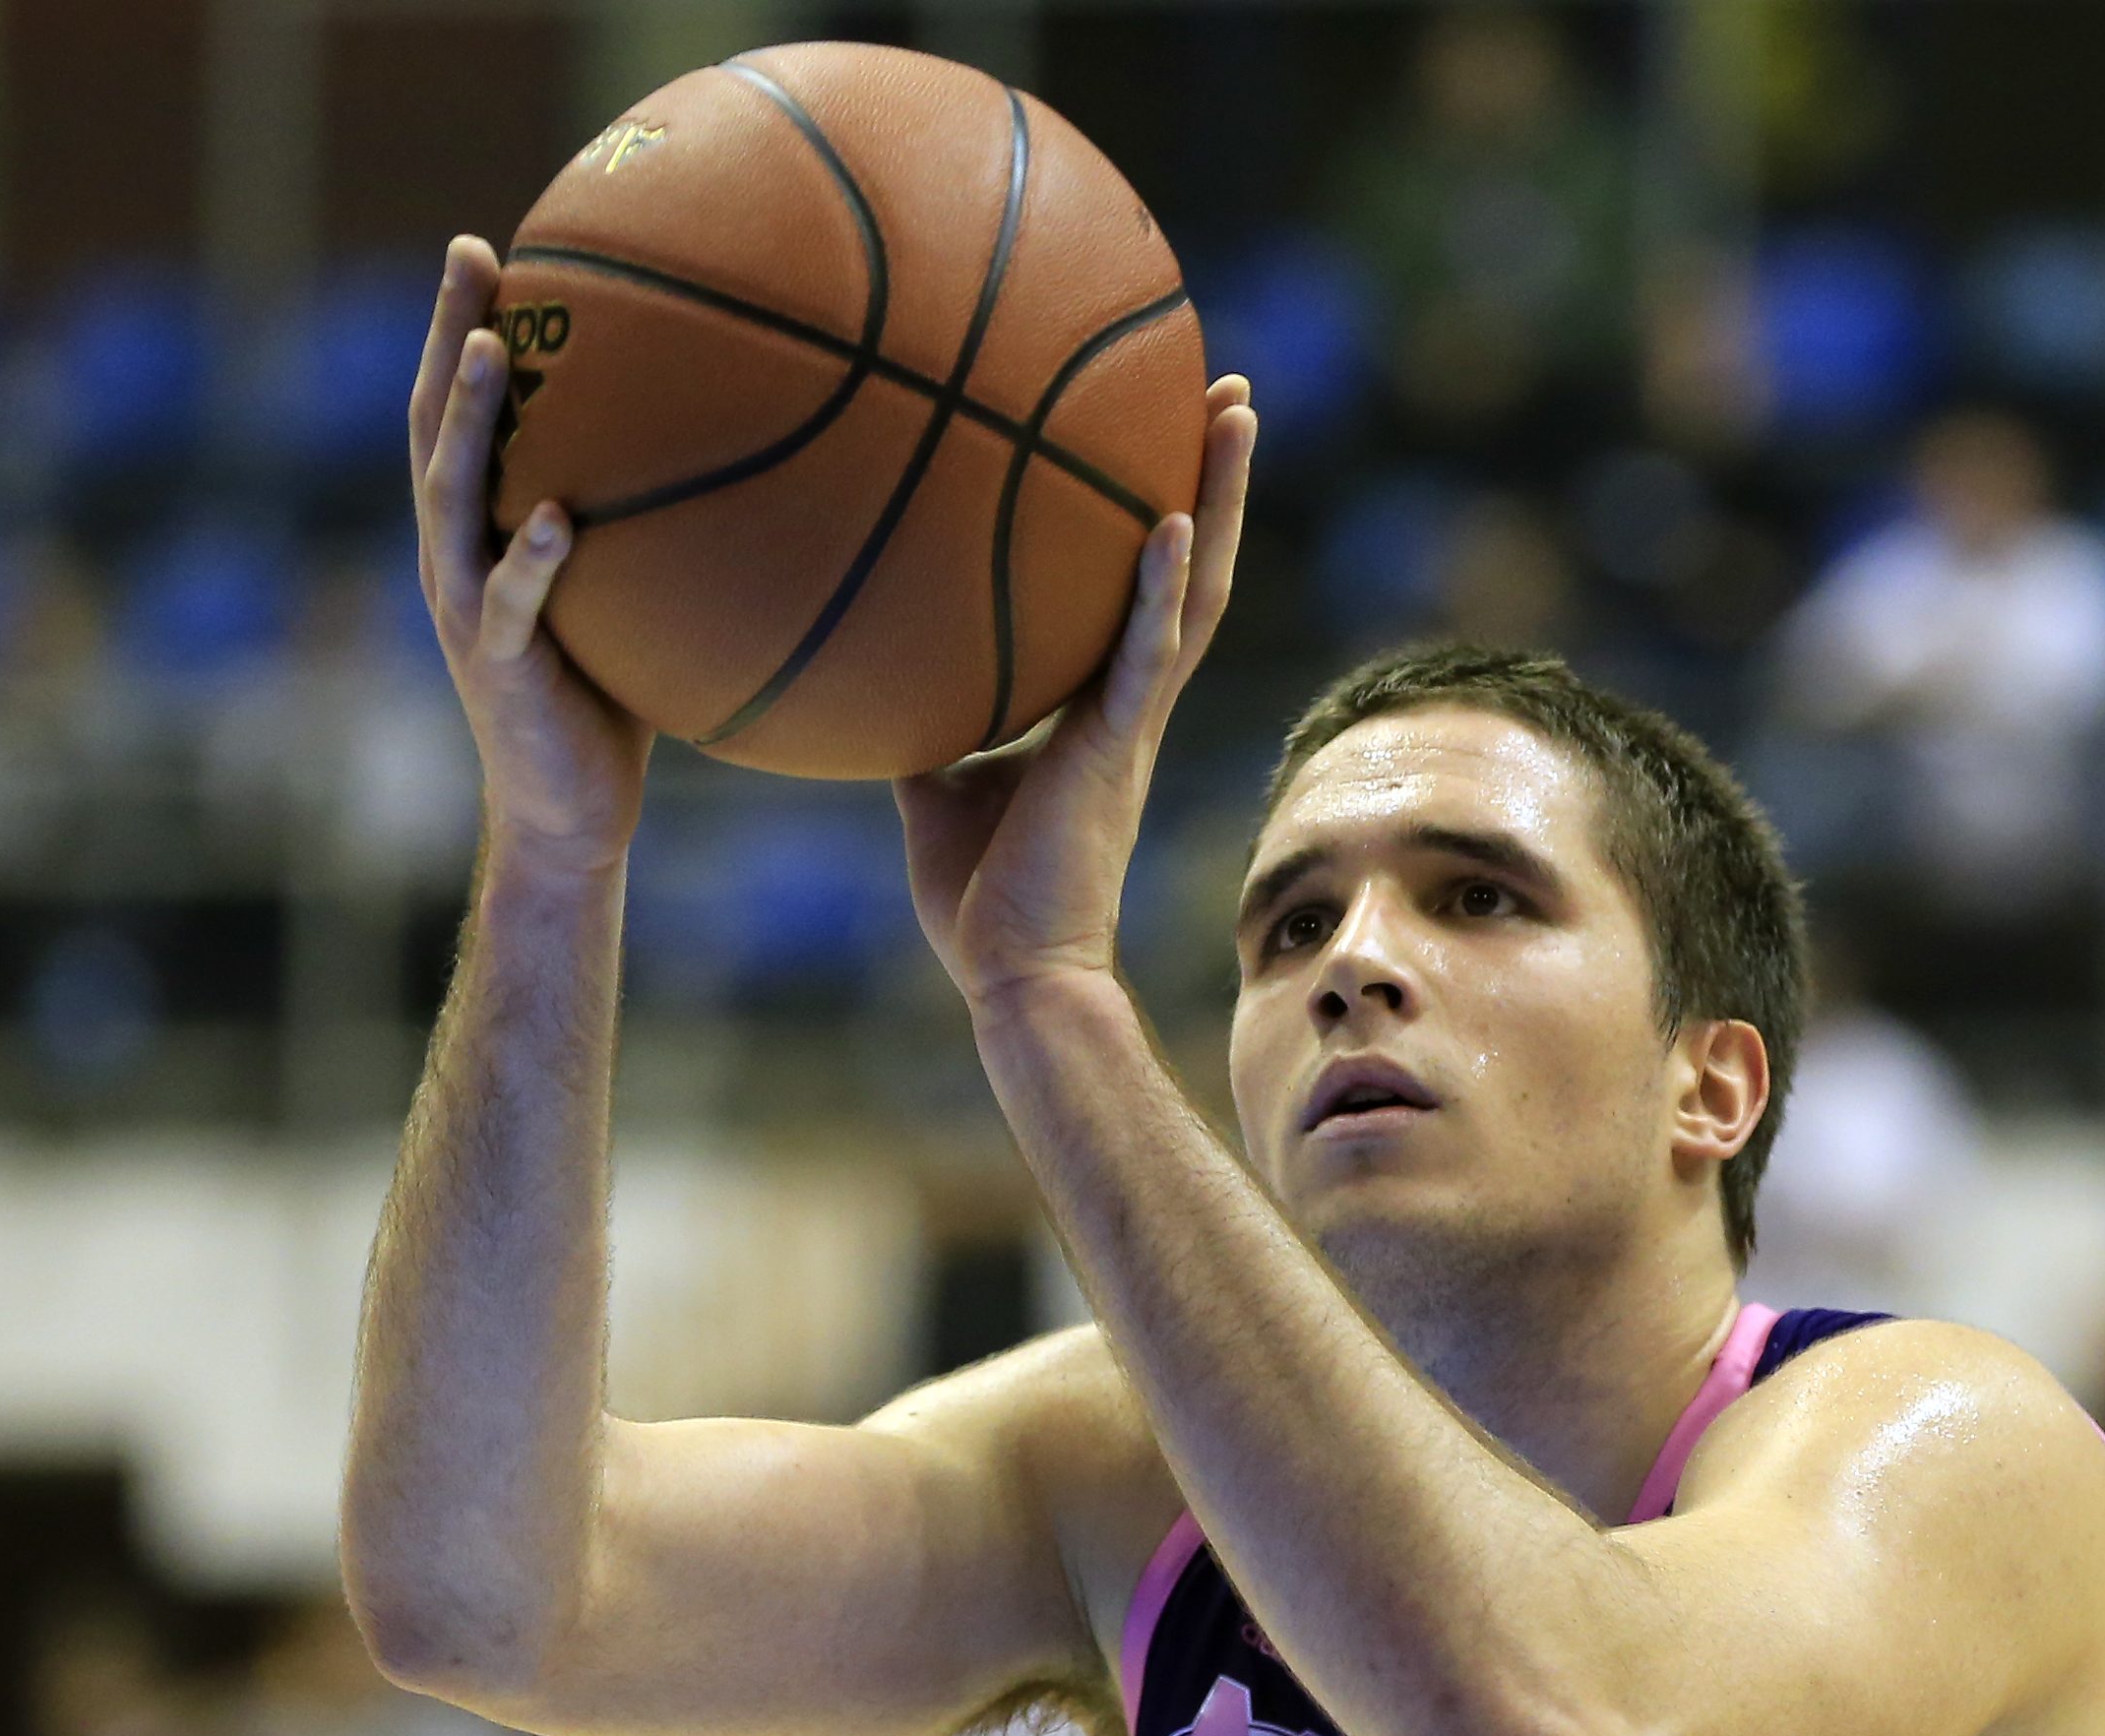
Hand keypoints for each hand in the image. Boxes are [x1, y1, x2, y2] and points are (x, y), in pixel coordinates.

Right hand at [410, 234, 655, 881]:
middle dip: (448, 337)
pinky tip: (554, 516)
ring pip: (453, 499)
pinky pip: (512, 604)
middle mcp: (457, 558)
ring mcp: (469, 609)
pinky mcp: (503, 667)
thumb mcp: (623, 598)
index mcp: (479, 534)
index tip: (485, 250)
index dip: (463, 330)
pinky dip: (529, 560)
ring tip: (489, 353)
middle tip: (469, 257)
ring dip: (468, 424)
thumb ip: (646, 531)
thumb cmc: (609, 702)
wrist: (570, 814)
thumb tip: (739, 460)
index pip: (461, 416)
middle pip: (436, 429)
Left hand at [895, 376, 1257, 1009]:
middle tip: (1229, 389)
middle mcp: (1129, 703)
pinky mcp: (1118, 750)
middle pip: (1189, 567)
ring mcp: (1132, 724)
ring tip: (1233, 411)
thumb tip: (871, 671)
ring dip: (1216, 500)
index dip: (1164, 514)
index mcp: (1096, 709)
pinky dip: (1160, 588)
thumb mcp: (934, 788)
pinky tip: (1170, 521)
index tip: (1166, 436)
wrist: (1012, 976)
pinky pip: (1148, 656)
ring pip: (1193, 592)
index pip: (1141, 592)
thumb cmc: (979, 901)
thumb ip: (923, 723)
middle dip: (1213, 478)